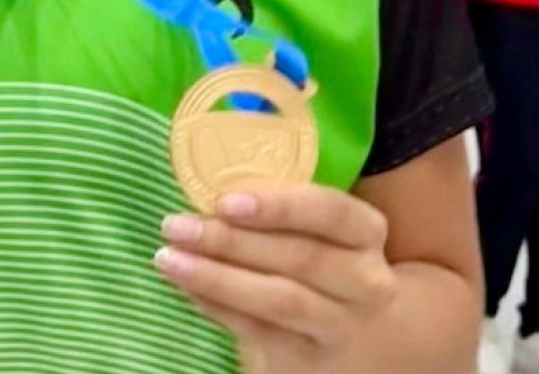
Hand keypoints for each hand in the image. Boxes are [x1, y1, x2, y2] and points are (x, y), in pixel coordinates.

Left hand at [156, 186, 397, 373]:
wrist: (353, 328)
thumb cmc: (322, 258)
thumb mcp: (318, 229)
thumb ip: (279, 209)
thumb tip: (206, 182)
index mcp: (368, 232)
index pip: (333, 212)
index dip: (281, 206)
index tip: (225, 201)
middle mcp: (366, 281)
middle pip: (300, 258)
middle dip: (231, 241)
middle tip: (177, 226)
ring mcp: (342, 325)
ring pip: (279, 300)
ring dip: (217, 278)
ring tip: (170, 259)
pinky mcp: (312, 358)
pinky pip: (261, 332)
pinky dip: (219, 309)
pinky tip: (188, 289)